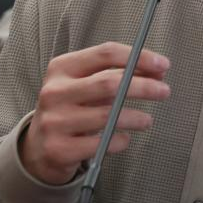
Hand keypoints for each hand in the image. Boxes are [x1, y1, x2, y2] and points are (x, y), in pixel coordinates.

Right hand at [20, 42, 171, 184]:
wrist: (39, 146)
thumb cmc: (70, 109)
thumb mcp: (86, 85)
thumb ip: (118, 75)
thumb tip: (157, 70)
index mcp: (62, 68)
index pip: (105, 53)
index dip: (139, 57)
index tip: (162, 64)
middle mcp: (55, 92)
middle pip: (109, 83)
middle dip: (144, 86)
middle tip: (164, 91)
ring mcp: (55, 121)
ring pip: (108, 116)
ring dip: (136, 117)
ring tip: (147, 120)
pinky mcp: (60, 149)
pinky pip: (102, 143)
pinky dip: (120, 140)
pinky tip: (124, 137)